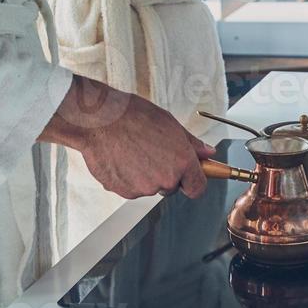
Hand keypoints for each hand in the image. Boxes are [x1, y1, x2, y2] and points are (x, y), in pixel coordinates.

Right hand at [40, 77, 214, 198]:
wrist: (99, 120)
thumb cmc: (132, 116)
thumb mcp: (169, 123)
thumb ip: (191, 143)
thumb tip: (207, 152)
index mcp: (181, 162)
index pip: (197, 188)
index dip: (192, 181)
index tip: (188, 176)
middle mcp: (165, 179)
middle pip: (171, 186)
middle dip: (165, 174)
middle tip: (151, 152)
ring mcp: (143, 188)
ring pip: (149, 186)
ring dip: (144, 175)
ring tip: (132, 150)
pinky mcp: (124, 191)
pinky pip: (130, 188)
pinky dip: (127, 177)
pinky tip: (120, 157)